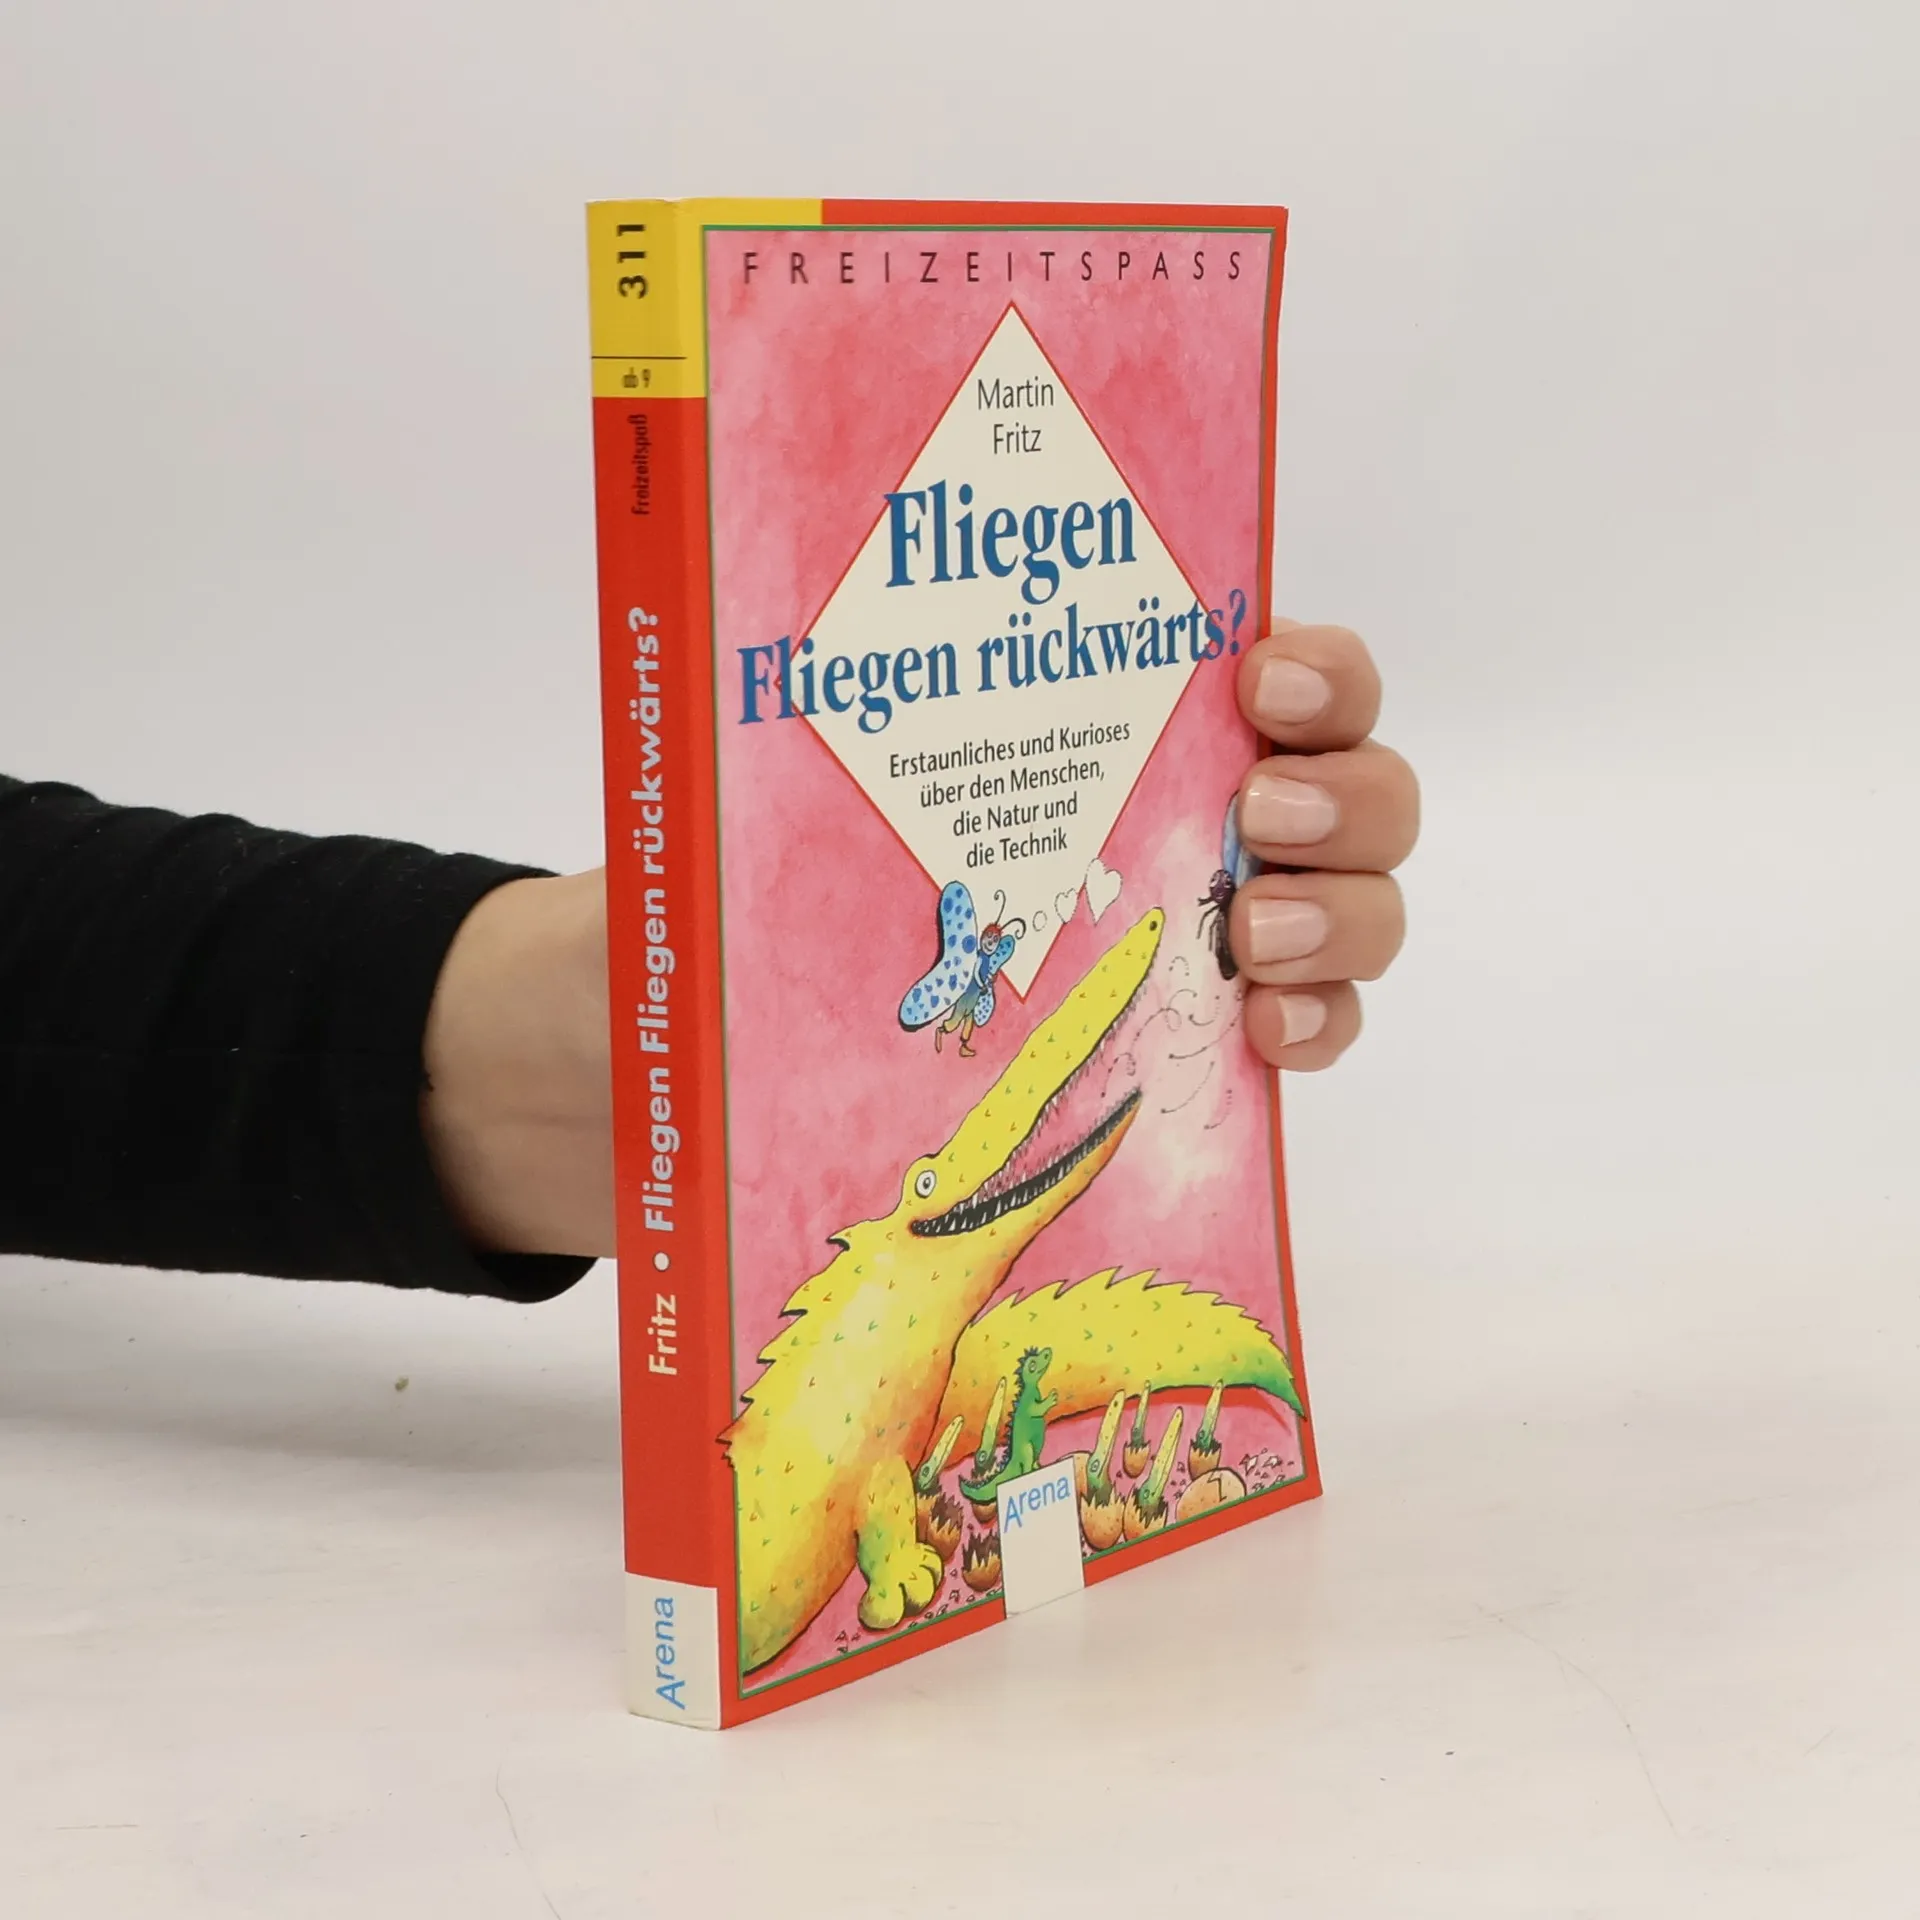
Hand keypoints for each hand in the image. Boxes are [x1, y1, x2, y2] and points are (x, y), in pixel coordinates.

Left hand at [422, 623, 1415, 1257]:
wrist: (642, 1063)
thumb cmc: (702, 906)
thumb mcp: (739, 800)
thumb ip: (781, 741)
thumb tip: (748, 632)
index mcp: (1089, 728)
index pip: (1262, 665)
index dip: (1311, 665)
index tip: (1253, 679)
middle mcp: (1166, 818)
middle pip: (1349, 784)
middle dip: (1345, 793)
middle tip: (1258, 822)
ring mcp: (1190, 940)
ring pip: (1355, 906)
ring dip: (1345, 915)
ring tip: (1252, 941)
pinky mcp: (1179, 1055)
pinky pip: (1311, 1029)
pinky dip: (1320, 1026)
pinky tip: (1264, 1038)